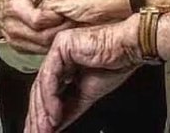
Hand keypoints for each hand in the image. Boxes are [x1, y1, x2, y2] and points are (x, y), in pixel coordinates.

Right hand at [0, 0, 74, 53]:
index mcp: (15, 9)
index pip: (38, 19)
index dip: (55, 16)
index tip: (70, 11)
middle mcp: (14, 28)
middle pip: (42, 35)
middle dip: (62, 29)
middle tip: (78, 22)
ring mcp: (16, 41)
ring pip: (43, 46)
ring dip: (60, 38)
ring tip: (74, 30)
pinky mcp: (21, 49)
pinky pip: (41, 51)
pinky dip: (54, 44)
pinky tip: (64, 37)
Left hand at [25, 19, 141, 132]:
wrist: (130, 48)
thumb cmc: (116, 64)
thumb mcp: (88, 94)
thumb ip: (69, 109)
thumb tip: (55, 126)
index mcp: (65, 62)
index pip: (48, 90)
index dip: (44, 113)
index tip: (43, 131)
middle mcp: (59, 54)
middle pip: (41, 88)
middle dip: (40, 114)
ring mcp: (59, 47)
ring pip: (43, 83)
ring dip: (44, 109)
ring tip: (47, 128)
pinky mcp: (61, 45)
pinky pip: (50, 75)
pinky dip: (50, 97)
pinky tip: (54, 113)